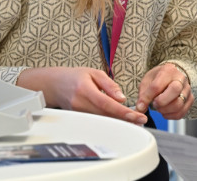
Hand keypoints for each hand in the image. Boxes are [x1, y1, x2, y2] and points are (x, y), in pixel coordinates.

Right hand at [17, 66, 147, 124]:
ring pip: (102, 121)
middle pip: (106, 116)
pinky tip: (120, 120)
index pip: (107, 104)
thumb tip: (122, 98)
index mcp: (85, 90)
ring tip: (135, 121)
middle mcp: (80, 104)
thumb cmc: (75, 77)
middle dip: (125, 119)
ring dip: (119, 122)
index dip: (123, 112)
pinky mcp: (79, 118)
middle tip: (141, 120)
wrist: (55, 84)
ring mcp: (78, 113)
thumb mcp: (94, 73)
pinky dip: (109, 121)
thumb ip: (109, 85)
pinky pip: (96, 121)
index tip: (137, 116)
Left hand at [137, 63, 192, 119]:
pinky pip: (181, 113)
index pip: (157, 85)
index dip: (148, 98)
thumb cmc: (159, 78)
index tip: (141, 105)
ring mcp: (187, 89)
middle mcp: (181, 79)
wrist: (173, 77)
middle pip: (174, 91)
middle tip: (154, 104)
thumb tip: (140, 109)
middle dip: (161, 102)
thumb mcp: (147, 81)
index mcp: (168, 70)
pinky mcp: (190, 100)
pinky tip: (165, 111)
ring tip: (159, 107)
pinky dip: (170, 116)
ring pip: (179, 104)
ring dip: (165, 110)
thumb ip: (143, 95)